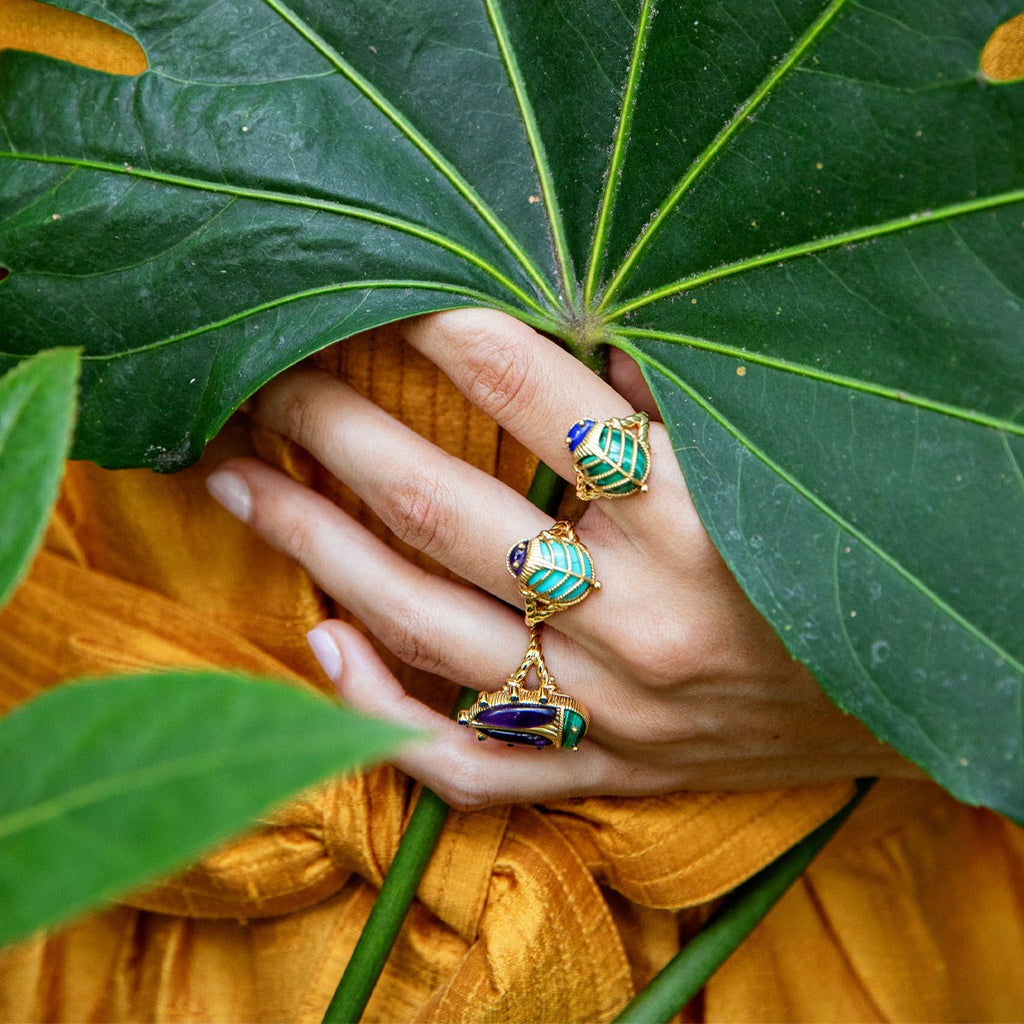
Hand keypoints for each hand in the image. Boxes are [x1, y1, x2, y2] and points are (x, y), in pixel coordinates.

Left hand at [206, 309, 921, 807]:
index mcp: (694, 513)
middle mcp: (637, 613)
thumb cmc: (825, 562)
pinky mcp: (603, 770)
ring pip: (425, 627)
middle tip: (264, 381)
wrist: (895, 698)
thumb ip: (662, 401)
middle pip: (444, 508)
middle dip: (336, 431)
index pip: (538, 392)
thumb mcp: (768, 462)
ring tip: (236, 483)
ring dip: (313, 546)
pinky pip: (468, 761)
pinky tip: (318, 644)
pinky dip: (380, 711)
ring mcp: (607, 707)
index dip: (442, 327)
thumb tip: (546, 332)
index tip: (373, 289)